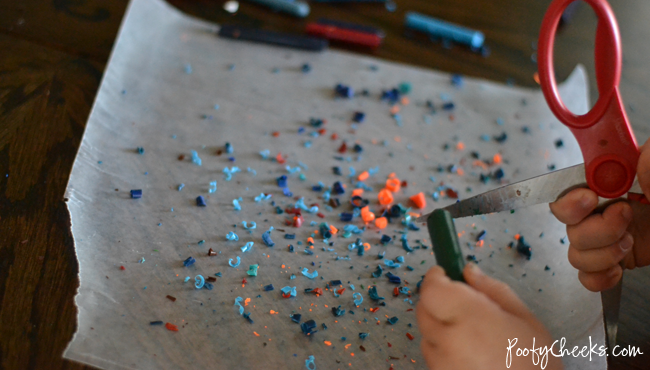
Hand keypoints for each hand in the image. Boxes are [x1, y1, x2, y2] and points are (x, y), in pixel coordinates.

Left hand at [417, 264, 562, 369]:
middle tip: (463, 305)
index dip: (435, 278)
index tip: (444, 273)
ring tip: (471, 336)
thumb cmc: (536, 363)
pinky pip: (432, 356)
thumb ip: (493, 290)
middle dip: (438, 301)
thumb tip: (467, 270)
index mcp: (470, 317)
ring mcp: (440, 363)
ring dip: (440, 327)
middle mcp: (448, 340)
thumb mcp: (525, 319)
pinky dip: (443, 350)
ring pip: (426, 334)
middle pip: (424, 309)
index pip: (432, 289)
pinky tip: (469, 355)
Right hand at [549, 139, 649, 291]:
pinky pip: (587, 274)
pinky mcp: (621, 262)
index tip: (591, 198)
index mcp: (626, 177)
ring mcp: (616, 236)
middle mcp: (614, 206)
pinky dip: (597, 276)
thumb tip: (638, 155)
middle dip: (592, 225)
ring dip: (599, 252)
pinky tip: (618, 270)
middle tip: (624, 218)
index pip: (574, 182)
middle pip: (568, 219)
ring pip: (575, 248)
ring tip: (630, 244)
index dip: (572, 193)